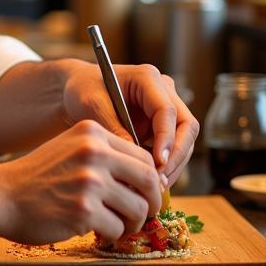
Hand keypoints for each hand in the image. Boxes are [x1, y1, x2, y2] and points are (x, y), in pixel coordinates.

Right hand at [0, 121, 162, 243]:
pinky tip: (96, 232)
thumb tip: (146, 179)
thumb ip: (104, 155)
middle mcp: (94, 153)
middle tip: (146, 214)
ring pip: (137, 208)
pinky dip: (111, 236)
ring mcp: (89, 182)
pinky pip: (117, 229)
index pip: (143, 156)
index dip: (151, 180)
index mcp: (92, 134)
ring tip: (116, 226)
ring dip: (131, 223)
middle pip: (149, 180)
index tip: (148, 194)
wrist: (1, 196)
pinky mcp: (84, 211)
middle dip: (152, 202)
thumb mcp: (69, 149)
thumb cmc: (36, 177)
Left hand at [61, 60, 198, 186]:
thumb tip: (136, 158)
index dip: (166, 138)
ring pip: (185, 140)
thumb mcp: (93, 106)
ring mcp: (166, 108)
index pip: (167, 110)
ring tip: (154, 187)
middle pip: (186, 126)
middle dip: (176, 156)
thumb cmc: (84, 90)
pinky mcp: (162, 126)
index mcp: (148, 78)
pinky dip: (165, 166)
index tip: (158, 163)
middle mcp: (163, 91)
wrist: (79, 89)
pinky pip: (173, 148)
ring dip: (173, 165)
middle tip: (159, 181)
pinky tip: (150, 182)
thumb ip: (114, 128)